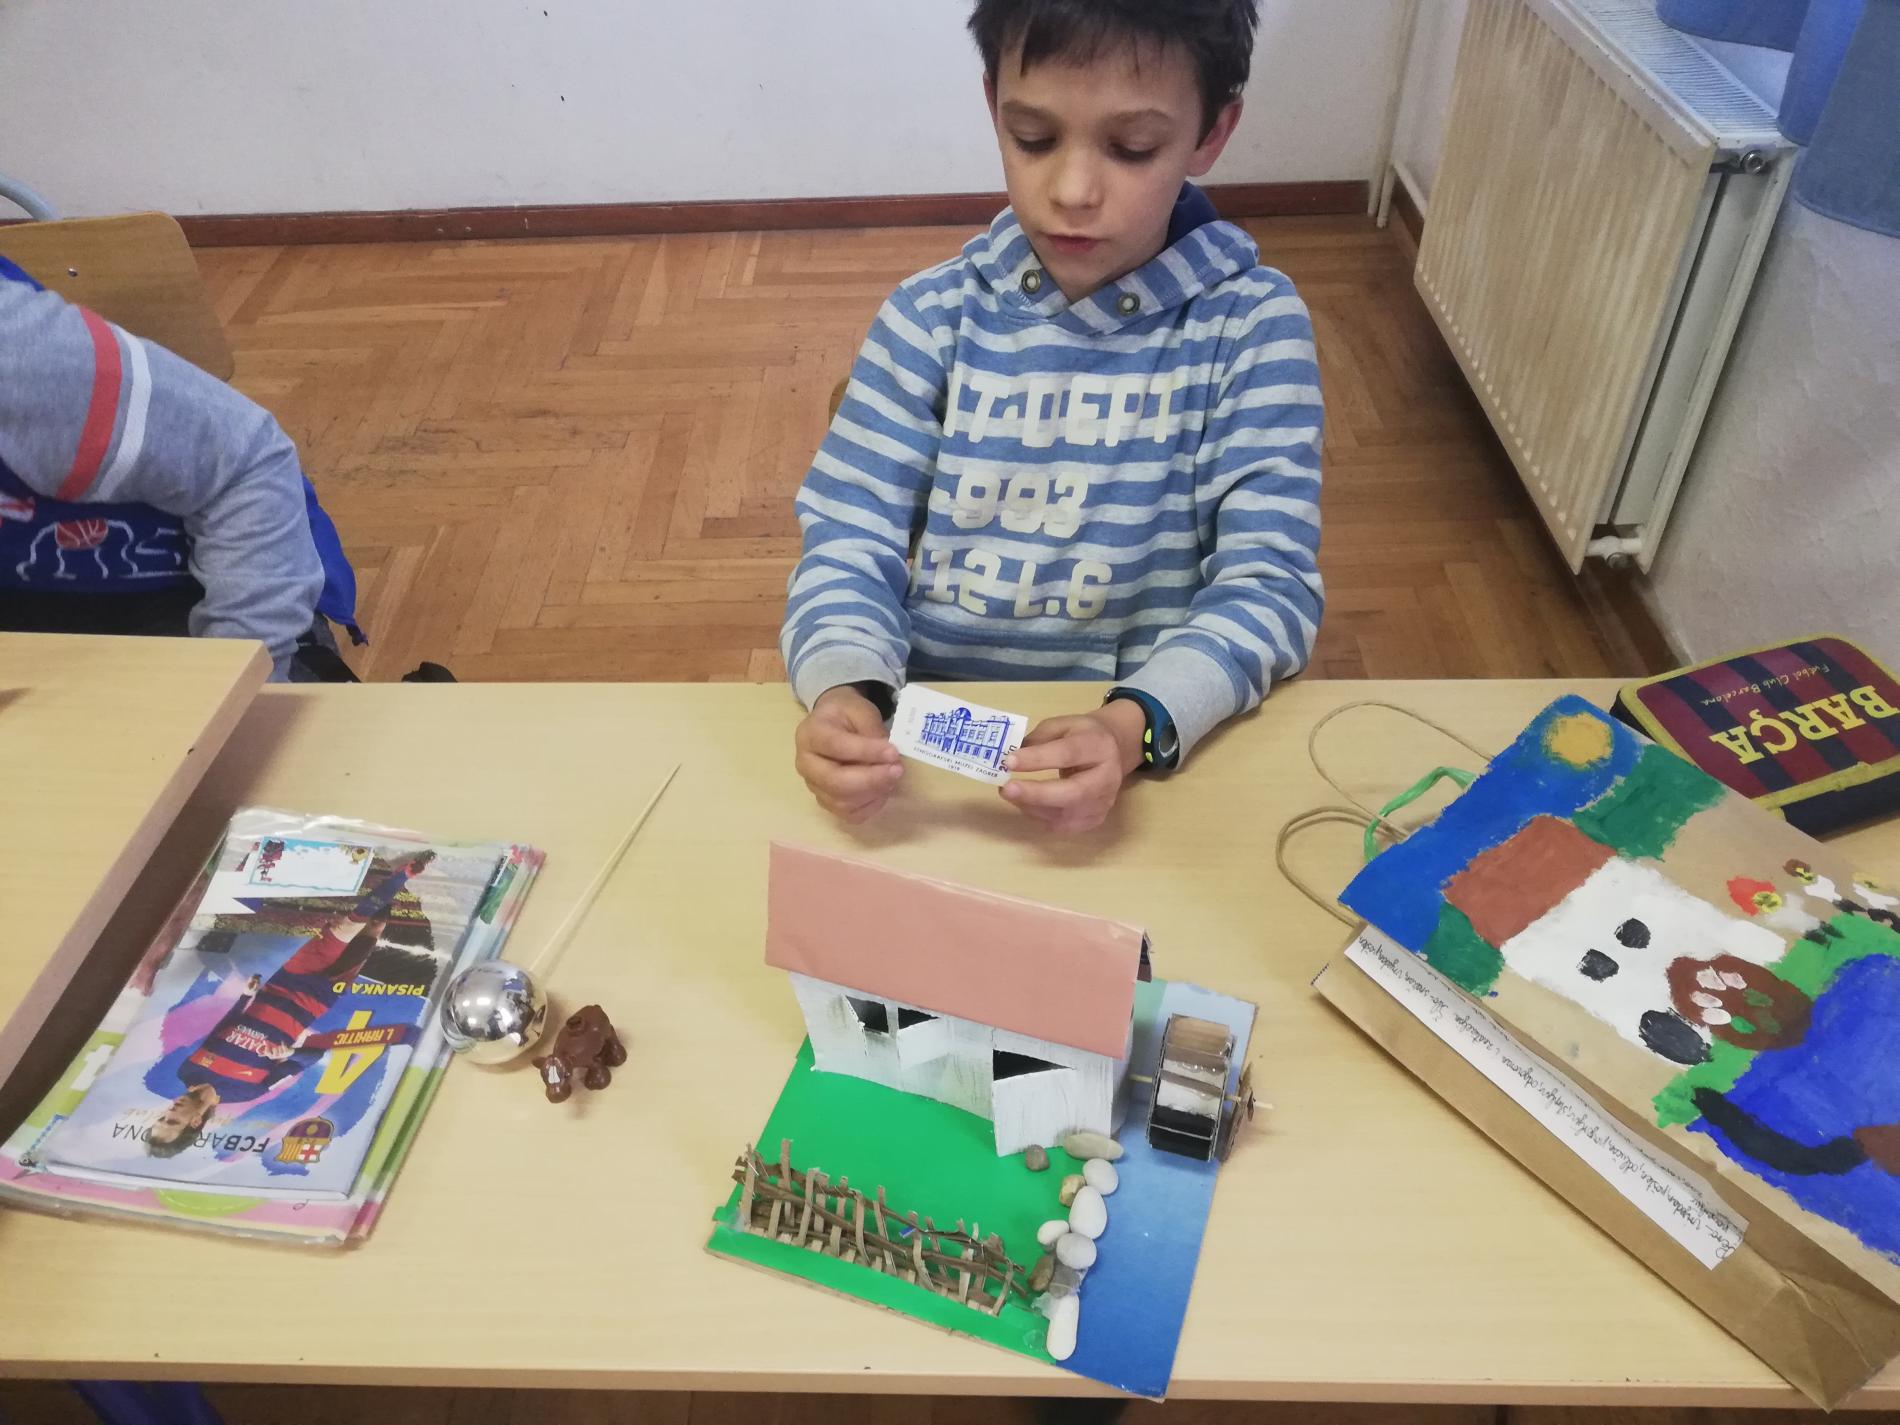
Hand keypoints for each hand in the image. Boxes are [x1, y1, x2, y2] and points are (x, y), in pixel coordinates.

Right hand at [794, 684, 902, 823]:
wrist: (832, 724)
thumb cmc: (846, 715)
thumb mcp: (860, 711)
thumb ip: (872, 731)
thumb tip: (888, 757)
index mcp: (810, 734)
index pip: (835, 746)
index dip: (866, 751)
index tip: (893, 752)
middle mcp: (806, 764)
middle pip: (835, 782)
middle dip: (871, 779)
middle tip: (897, 770)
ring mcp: (814, 786)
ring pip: (842, 802)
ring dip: (873, 793)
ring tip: (892, 777)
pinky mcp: (826, 802)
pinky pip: (850, 814)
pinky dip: (871, 805)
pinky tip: (883, 789)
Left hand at [999, 701, 1146, 832]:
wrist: (1113, 752)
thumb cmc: (1082, 736)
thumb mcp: (1061, 725)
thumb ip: (1038, 739)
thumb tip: (1011, 759)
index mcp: (1098, 747)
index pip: (1068, 754)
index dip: (1038, 759)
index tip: (1009, 761)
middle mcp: (1107, 778)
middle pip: (1073, 793)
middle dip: (1035, 794)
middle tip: (1006, 789)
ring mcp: (1103, 803)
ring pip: (1065, 815)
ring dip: (1031, 806)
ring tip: (1010, 793)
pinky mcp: (1095, 819)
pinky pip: (1062, 825)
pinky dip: (1039, 816)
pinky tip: (1027, 803)